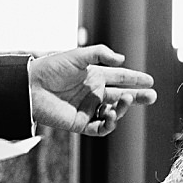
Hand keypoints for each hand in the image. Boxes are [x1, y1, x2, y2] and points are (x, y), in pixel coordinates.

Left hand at [28, 45, 156, 136]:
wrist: (30, 86)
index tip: (150, 80)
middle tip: (152, 96)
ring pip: (113, 112)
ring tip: (126, 100)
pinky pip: (100, 127)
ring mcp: (88, 108)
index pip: (119, 77)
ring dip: (123, 108)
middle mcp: (93, 93)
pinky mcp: (80, 123)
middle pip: (121, 96)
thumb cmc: (51, 68)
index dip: (134, 78)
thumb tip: (122, 60)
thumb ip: (100, 54)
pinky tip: (111, 115)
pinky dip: (109, 124)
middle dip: (138, 96)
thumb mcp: (78, 55)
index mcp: (94, 76)